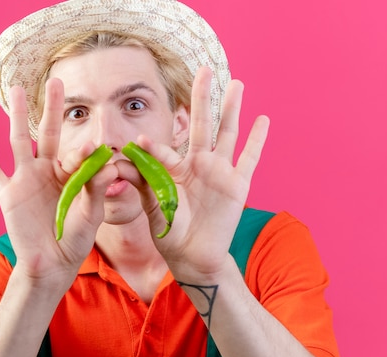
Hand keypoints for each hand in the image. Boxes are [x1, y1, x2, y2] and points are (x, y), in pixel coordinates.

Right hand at [0, 78, 117, 282]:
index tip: (96, 145)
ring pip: (20, 141)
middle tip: (57, 81)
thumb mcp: (90, 215)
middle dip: (53, 108)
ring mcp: (26, 181)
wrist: (51, 265)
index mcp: (71, 176)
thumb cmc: (75, 242)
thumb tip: (108, 163)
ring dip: (19, 117)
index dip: (85, 149)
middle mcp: (48, 172)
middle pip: (49, 133)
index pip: (77, 153)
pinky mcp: (8, 194)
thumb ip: (97, 189)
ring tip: (17, 90)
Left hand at [130, 67, 269, 278]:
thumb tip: (124, 159)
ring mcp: (220, 173)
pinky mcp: (237, 185)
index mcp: (176, 170)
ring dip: (232, 110)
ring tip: (236, 85)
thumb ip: (142, 182)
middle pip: (202, 125)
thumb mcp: (153, 206)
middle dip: (202, 99)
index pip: (164, 151)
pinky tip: (263, 119)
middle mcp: (198, 165)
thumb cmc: (170, 231)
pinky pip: (249, 159)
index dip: (153, 147)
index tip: (140, 142)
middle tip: (204, 70)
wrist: (193, 256)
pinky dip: (257, 140)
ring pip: (227, 134)